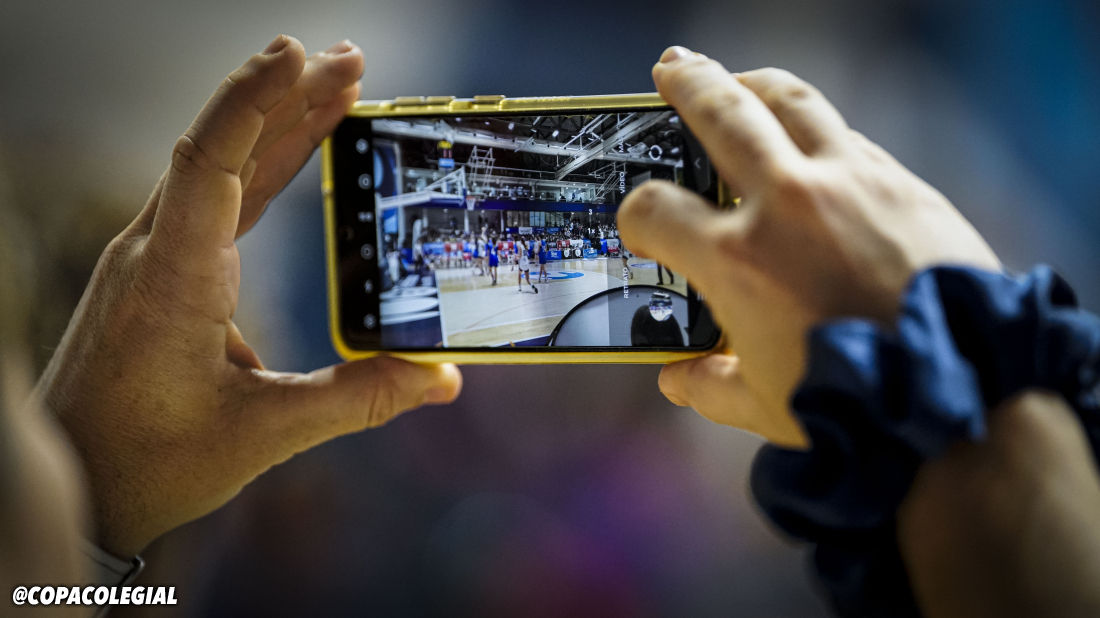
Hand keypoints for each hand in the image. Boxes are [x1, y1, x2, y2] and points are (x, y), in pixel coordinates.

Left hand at [35, 35, 462, 557]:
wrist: (78, 485)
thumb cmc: (149, 460)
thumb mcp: (264, 433)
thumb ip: (356, 400)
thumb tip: (440, 378)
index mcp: (173, 278)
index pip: (212, 162)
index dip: (254, 101)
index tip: (301, 56)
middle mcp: (155, 253)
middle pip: (224, 150)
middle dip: (288, 98)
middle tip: (351, 60)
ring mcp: (153, 260)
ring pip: (220, 171)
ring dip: (275, 126)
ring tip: (334, 87)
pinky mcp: (161, 275)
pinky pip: (215, 203)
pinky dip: (258, 169)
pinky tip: (292, 155)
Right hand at [618, 47, 999, 446]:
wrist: (960, 391)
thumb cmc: (855, 406)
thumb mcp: (763, 405)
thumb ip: (708, 385)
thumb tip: (676, 379)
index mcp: (736, 259)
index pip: (654, 208)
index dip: (637, 216)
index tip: (644, 226)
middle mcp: (786, 204)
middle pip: (721, 111)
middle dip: (687, 84)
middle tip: (671, 70)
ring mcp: (848, 183)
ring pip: (791, 100)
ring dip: (755, 83)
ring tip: (739, 80)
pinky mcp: (901, 183)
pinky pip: (849, 137)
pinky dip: (818, 133)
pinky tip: (812, 145)